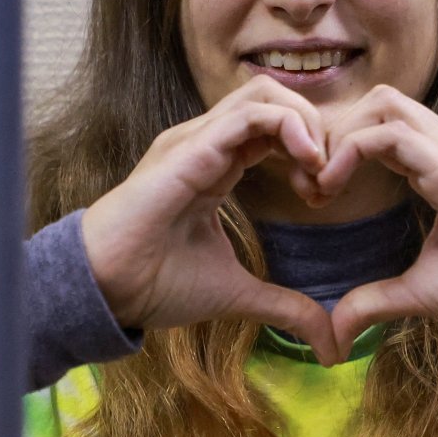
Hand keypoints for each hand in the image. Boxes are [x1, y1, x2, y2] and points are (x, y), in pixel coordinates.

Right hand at [82, 76, 339, 364]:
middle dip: (316, 129)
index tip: (321, 196)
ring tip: (319, 170)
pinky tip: (307, 161)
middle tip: (327, 179)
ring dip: (307, 124)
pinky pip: (250, 113)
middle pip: (276, 96)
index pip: (275, 126)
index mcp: (216, 163)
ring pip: (266, 93)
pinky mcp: (192, 147)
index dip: (311, 152)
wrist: (108, 289)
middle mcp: (208, 142)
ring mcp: (198, 139)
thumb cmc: (157, 283)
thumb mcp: (238, 294)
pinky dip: (290, 127)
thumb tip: (329, 343)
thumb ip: (285, 307)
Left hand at [318, 86, 437, 359]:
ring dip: (338, 138)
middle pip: (376, 103)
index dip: (339, 151)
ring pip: (381, 105)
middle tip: (309, 185)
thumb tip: (337, 330)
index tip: (314, 196)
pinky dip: (349, 151)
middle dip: (333, 134)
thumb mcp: (419, 292)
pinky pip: (390, 134)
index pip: (380, 127)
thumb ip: (375, 300)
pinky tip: (331, 186)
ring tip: (318, 185)